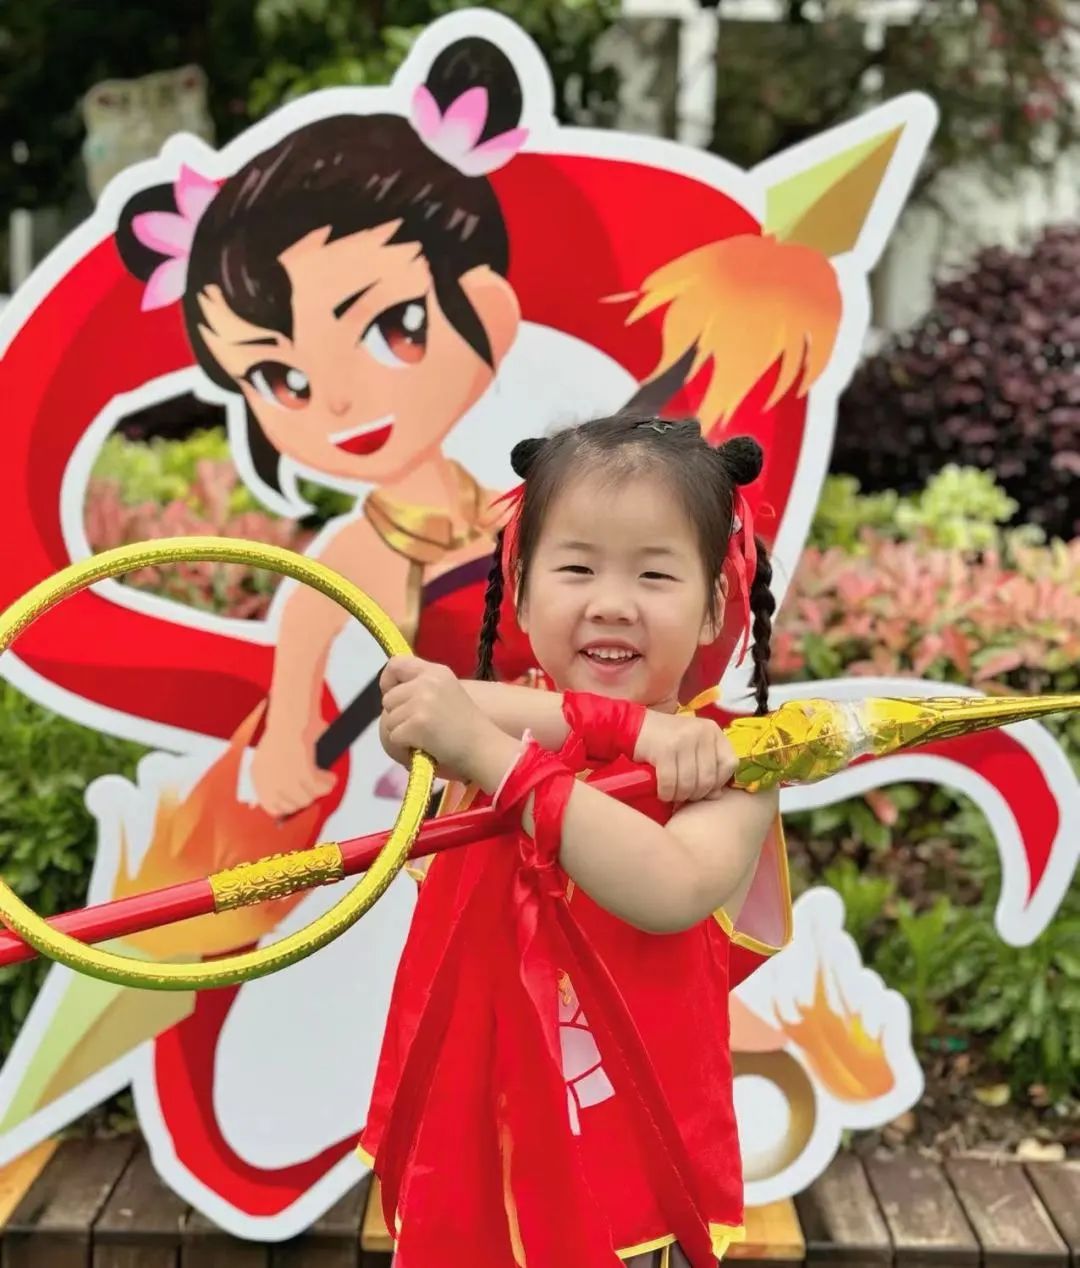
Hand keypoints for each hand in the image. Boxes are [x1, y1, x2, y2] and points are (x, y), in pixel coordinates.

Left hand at [250, 728, 335, 816]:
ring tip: (326, 778)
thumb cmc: (285, 728)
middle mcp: (268, 781)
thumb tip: (286, 800)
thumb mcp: (273, 756)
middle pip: (293, 805)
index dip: (288, 806)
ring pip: (308, 798)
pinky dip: (328, 782)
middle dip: (308, 796)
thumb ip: (275, 778)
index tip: (300, 800)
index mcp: (258, 776)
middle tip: (317, 785)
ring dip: (320, 789)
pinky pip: (321, 787)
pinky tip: (329, 775)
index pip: (271, 806)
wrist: (291, 711)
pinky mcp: (302, 772)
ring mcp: (284, 779)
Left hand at [381, 656, 505, 783]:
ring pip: (389, 719)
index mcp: (435, 671)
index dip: (388, 680)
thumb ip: (422, 685)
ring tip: (424, 736)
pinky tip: (423, 745)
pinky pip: (394, 736)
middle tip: (420, 725)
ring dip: (401, 732)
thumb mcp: (447, 691)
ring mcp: (421, 702)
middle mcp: (427, 682)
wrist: (483, 747)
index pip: (396, 664)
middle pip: (388, 697)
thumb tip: (390, 691)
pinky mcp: (416, 724)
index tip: (395, 695)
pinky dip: (404, 746)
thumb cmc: (466, 724)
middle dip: (397, 715)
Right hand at [633, 711, 737, 803]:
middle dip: (695, 794)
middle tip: (684, 795)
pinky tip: (662, 792)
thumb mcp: (692, 748)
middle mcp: (702, 732)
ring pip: (690, 784)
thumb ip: (708, 767)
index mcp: (713, 731)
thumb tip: (717, 795)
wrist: (634, 726)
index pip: (729, 764)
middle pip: (709, 778)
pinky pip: (671, 783)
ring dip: (679, 796)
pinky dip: (666, 793)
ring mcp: (683, 740)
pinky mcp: (665, 750)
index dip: (718, 782)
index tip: (703, 787)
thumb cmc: (666, 741)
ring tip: (672, 794)